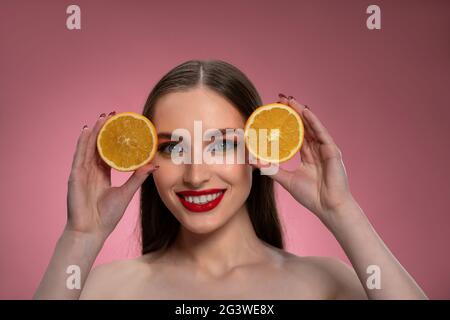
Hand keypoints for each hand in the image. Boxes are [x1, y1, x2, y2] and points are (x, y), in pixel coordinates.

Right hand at [66, 112, 158, 239]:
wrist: (92, 231)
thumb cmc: (107, 216)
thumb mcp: (127, 192)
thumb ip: (138, 178)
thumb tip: (154, 165)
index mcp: (102, 175)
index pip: (108, 152)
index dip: (114, 139)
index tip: (122, 126)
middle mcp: (91, 171)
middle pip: (97, 145)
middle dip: (104, 130)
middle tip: (113, 115)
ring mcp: (82, 173)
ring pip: (88, 147)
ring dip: (95, 131)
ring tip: (102, 117)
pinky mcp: (75, 176)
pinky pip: (79, 155)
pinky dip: (82, 142)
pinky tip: (86, 130)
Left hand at [251, 95, 355, 223]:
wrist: (328, 207)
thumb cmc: (312, 196)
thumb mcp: (287, 180)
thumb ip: (272, 171)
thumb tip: (254, 164)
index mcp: (308, 156)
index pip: (296, 134)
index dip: (286, 123)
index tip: (275, 112)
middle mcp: (317, 150)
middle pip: (303, 126)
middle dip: (293, 112)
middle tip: (280, 100)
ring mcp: (325, 149)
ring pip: (312, 126)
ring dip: (301, 112)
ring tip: (290, 100)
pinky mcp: (332, 151)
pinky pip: (322, 133)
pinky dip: (313, 122)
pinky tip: (305, 111)